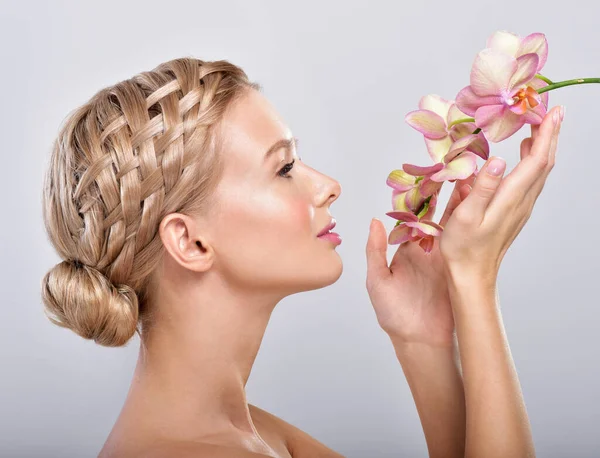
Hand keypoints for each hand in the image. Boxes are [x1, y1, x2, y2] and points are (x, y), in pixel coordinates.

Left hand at [365, 178, 472, 346]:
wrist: (418, 340)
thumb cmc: (392, 313)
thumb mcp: (377, 280)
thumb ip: (376, 251)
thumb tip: (374, 221)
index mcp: (406, 248)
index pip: (413, 217)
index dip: (419, 198)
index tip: (425, 177)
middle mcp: (427, 249)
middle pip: (437, 216)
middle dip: (445, 195)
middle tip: (454, 169)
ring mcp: (445, 257)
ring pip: (454, 226)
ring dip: (461, 205)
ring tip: (470, 180)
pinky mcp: (458, 267)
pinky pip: (464, 244)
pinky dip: (470, 226)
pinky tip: (478, 207)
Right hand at [439, 105, 562, 281]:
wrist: (472, 275)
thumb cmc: (463, 248)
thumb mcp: (466, 216)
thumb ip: (482, 187)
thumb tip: (498, 160)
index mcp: (511, 198)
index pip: (537, 160)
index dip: (546, 133)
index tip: (552, 110)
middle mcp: (522, 201)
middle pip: (544, 163)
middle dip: (550, 134)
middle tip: (549, 110)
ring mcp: (521, 208)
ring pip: (540, 172)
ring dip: (543, 147)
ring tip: (539, 126)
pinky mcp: (516, 213)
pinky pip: (532, 181)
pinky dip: (534, 161)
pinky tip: (525, 155)